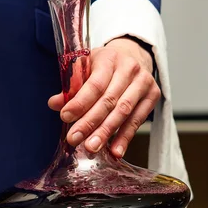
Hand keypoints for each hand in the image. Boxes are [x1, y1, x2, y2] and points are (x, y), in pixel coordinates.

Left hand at [48, 37, 160, 156]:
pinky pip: (137, 120)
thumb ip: (71, 87)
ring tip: (91, 147)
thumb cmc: (104, 65)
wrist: (133, 57)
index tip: (65, 117)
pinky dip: (125, 137)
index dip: (80, 102)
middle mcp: (129, 68)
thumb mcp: (86, 68)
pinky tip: (114, 151)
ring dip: (106, 132)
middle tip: (74, 139)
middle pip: (109, 100)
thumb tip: (54, 104)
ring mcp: (144, 82)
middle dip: (90, 122)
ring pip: (124, 112)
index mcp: (109, 59)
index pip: (95, 84)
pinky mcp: (153, 96)